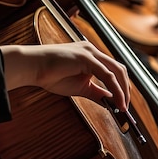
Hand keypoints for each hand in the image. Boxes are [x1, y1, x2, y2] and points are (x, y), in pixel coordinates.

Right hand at [0, 41, 129, 111]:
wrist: (31, 67)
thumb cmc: (50, 75)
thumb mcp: (80, 87)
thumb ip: (96, 93)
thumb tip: (111, 102)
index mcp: (91, 56)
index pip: (114, 70)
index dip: (122, 86)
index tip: (124, 103)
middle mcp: (93, 51)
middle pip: (119, 70)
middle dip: (126, 89)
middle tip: (126, 107)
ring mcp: (90, 52)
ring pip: (116, 72)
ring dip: (123, 91)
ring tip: (123, 107)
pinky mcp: (86, 58)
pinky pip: (107, 75)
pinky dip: (115, 90)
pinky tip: (116, 101)